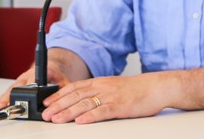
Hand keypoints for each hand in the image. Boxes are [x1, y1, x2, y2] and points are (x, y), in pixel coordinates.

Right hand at [0, 62, 71, 111]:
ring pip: (11, 88)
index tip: (27, 89)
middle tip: (4, 104)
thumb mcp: (64, 81)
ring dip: (3, 98)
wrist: (51, 67)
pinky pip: (9, 91)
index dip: (30, 84)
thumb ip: (65, 88)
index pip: (35, 78)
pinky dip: (2, 99)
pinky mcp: (18, 84)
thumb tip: (64, 98)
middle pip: (18, 85)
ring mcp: (22, 79)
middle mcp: (29, 74)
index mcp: (41, 72)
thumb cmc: (57, 75)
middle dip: (10, 95)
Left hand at [40, 72, 178, 123]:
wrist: (157, 87)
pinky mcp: (120, 106)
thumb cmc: (137, 89)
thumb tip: (81, 101)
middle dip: (58, 105)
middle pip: (75, 96)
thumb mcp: (113, 87)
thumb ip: (98, 92)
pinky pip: (102, 111)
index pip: (74, 88)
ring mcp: (111, 97)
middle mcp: (103, 88)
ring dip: (68, 112)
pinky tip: (80, 121)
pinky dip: (90, 116)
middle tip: (46, 114)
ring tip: (57, 119)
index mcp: (100, 83)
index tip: (46, 103)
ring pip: (85, 104)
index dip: (58, 95)